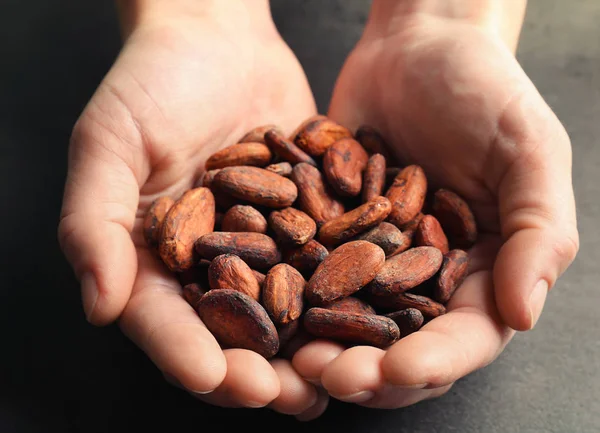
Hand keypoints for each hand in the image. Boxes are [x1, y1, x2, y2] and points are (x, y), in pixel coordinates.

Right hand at [58, 0, 325, 418]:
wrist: (219, 39)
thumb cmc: (151, 83)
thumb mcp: (109, 143)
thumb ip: (95, 221)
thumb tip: (97, 304)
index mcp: (153, 256)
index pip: (162, 317)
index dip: (184, 351)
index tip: (213, 378)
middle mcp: (209, 262)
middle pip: (229, 331)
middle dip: (256, 368)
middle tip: (287, 396)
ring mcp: (262, 246)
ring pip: (285, 311)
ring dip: (308, 349)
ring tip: (335, 377)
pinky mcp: (308, 222)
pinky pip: (328, 263)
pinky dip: (349, 293)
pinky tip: (375, 316)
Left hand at [292, 2, 578, 407]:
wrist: (415, 47)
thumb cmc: (484, 90)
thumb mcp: (528, 152)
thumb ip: (539, 231)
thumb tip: (523, 314)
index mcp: (483, 270)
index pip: (464, 336)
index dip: (434, 361)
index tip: (396, 369)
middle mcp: (425, 276)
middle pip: (399, 344)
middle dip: (367, 368)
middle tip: (328, 375)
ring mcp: (371, 258)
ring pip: (345, 321)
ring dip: (318, 345)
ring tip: (289, 357)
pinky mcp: (326, 232)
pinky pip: (304, 270)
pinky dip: (284, 292)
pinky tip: (255, 303)